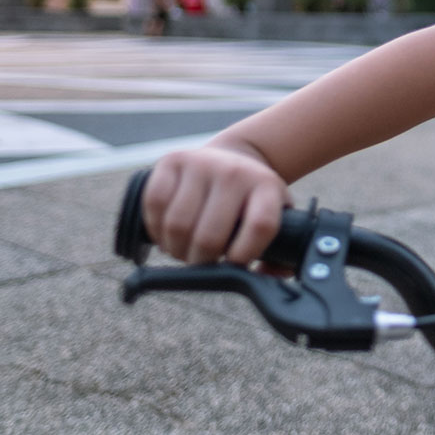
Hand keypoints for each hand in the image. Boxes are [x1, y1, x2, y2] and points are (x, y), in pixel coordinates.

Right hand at [141, 146, 290, 266]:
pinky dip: (155, 228)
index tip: (233, 264)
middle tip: (201, 261)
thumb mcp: (276, 216)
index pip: (260, 226)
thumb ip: (281, 253)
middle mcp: (235, 172)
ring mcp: (202, 163)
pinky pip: (154, 204)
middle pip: (209, 236)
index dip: (243, 256)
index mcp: (267, 187)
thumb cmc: (251, 200)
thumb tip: (265, 278)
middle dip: (200, 262)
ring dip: (175, 249)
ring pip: (177, 225)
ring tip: (183, 249)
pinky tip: (166, 231)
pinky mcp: (172, 160)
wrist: (233, 156)